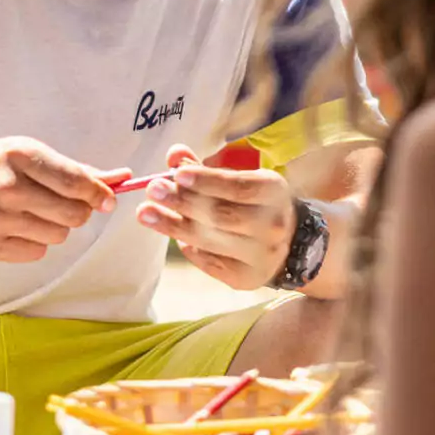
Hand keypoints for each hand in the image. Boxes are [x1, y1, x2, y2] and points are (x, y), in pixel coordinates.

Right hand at [0, 137, 129, 262]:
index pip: (75, 181)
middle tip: (66, 205)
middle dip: (79, 212)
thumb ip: (77, 169)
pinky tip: (17, 227)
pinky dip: (34, 242)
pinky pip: (37, 252)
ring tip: (33, 213)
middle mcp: (8, 187)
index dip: (99, 193)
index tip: (106, 199)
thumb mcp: (30, 154)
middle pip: (73, 214)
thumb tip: (123, 177)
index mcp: (21, 156)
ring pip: (58, 235)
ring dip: (55, 226)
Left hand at [137, 145, 292, 290]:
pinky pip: (209, 262)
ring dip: (174, 226)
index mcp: (274, 193)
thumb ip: (204, 169)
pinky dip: (189, 248)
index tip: (176, 175)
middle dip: (182, 202)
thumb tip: (174, 155)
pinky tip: (177, 237)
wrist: (289, 243)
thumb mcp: (238, 179)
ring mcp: (261, 256)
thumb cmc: (254, 203)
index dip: (205, 181)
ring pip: (210, 240)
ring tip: (146, 213)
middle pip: (220, 215)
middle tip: (152, 190)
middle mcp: (273, 226)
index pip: (237, 187)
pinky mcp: (247, 278)